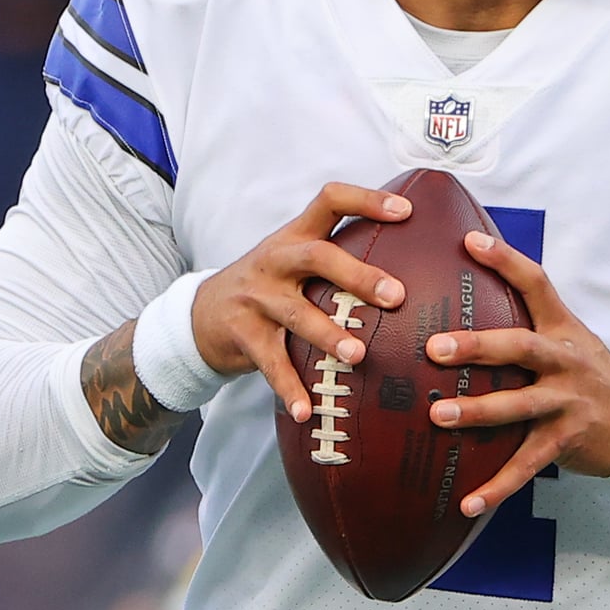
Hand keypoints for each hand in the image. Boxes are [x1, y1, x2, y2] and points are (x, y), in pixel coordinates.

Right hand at [192, 183, 410, 420]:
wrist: (200, 313)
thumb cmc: (269, 285)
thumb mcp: (293, 259)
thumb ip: (337, 257)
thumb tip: (409, 267)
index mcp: (294, 236)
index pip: (329, 201)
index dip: (365, 200)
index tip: (405, 211)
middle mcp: (275, 261)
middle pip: (316, 257)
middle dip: (358, 275)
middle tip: (396, 296)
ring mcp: (256, 297)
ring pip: (296, 313)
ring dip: (328, 335)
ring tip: (358, 356)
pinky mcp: (242, 334)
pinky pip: (270, 362)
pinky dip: (290, 387)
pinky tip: (309, 409)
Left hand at [426, 230, 609, 517]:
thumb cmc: (589, 376)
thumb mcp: (568, 340)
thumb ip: (526, 324)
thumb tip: (464, 306)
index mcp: (562, 329)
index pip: (535, 283)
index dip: (505, 260)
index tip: (469, 242)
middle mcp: (565, 361)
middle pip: (521, 347)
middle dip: (478, 346)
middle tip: (436, 348)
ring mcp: (567, 402)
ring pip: (518, 406)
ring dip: (477, 412)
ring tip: (437, 415)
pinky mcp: (566, 441)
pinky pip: (526, 465)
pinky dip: (497, 486)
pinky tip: (468, 502)